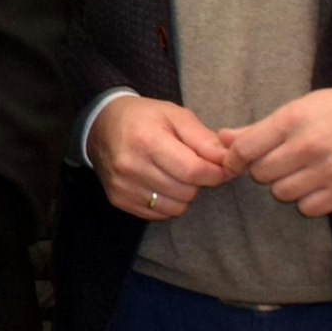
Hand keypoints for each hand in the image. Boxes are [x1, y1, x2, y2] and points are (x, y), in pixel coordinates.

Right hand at [89, 96, 233, 218]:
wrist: (101, 125)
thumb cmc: (144, 118)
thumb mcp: (176, 116)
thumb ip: (204, 139)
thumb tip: (229, 161)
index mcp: (147, 140)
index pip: (193, 171)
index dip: (216, 172)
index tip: (222, 167)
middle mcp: (131, 166)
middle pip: (186, 191)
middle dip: (198, 181)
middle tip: (191, 164)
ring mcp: (122, 185)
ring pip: (175, 207)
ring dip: (183, 194)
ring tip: (174, 173)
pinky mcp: (118, 199)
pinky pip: (159, 214)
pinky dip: (167, 202)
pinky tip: (159, 182)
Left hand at [219, 80, 331, 216]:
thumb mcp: (301, 106)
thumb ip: (260, 127)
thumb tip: (223, 137)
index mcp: (293, 120)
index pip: (245, 149)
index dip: (234, 159)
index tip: (236, 162)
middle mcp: (309, 146)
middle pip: (261, 174)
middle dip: (263, 169)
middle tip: (278, 161)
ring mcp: (329, 171)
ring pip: (282, 193)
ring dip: (285, 185)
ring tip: (299, 172)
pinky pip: (309, 208)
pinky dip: (307, 200)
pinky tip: (316, 184)